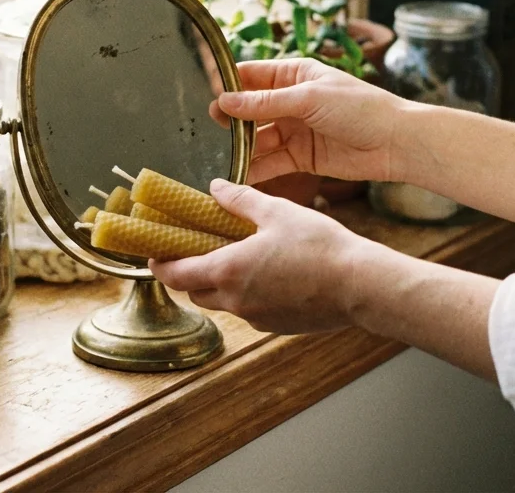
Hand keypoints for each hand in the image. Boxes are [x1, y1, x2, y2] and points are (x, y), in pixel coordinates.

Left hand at [149, 179, 374, 333]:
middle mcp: (236, 300)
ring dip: (219, 285)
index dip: (160, 265)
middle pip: (195, 292)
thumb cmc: (321, 247)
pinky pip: (250, 311)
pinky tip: (267, 275)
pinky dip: (247, 295)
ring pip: (223, 303)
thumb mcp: (277, 212)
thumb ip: (240, 200)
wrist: (360, 285)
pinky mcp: (277, 326)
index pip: (176, 275)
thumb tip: (216, 188)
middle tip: (193, 252)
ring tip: (233, 259)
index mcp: (227, 271)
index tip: (154, 254)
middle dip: (188, 274)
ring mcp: (257, 317)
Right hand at [213, 58, 405, 183]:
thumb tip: (225, 101)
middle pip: (250, 109)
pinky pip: (271, 161)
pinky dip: (256, 168)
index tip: (206, 94)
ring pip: (258, 138)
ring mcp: (295, 130)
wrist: (395, 143)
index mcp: (295, 75)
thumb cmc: (360, 108)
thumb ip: (266, 102)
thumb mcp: (309, 99)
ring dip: (241, 147)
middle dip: (231, 119)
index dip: (229, 84)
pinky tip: (239, 175)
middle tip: (210, 128)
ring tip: (220, 156)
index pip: (252, 75)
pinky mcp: (301, 157)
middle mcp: (291, 101)